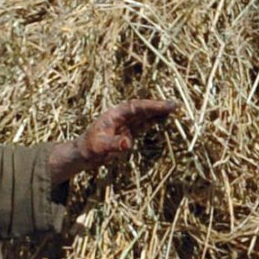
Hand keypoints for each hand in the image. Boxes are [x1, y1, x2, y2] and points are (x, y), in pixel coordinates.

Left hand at [49, 98, 178, 182]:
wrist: (83, 154)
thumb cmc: (89, 148)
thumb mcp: (100, 147)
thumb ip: (114, 144)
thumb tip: (128, 143)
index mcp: (115, 115)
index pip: (136, 107)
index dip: (151, 106)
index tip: (165, 106)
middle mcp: (121, 117)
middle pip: (142, 108)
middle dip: (158, 106)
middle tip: (175, 104)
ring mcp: (124, 124)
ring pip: (143, 115)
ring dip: (157, 112)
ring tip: (172, 109)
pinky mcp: (127, 132)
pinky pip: (142, 124)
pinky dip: (152, 121)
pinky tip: (162, 119)